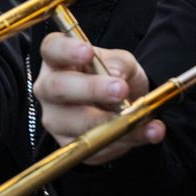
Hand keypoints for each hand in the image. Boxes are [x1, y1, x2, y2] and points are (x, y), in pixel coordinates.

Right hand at [36, 33, 162, 163]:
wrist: (123, 104)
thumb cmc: (113, 75)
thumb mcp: (122, 62)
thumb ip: (119, 64)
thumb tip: (116, 77)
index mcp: (57, 59)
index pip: (52, 50)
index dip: (67, 51)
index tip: (88, 52)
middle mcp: (48, 89)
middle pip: (58, 88)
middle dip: (91, 89)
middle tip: (120, 89)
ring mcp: (55, 119)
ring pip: (76, 124)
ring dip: (112, 121)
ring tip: (141, 115)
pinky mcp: (70, 144)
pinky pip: (96, 146)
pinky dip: (125, 140)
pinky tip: (147, 131)